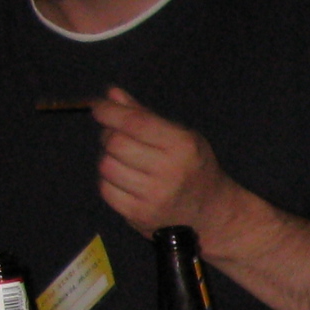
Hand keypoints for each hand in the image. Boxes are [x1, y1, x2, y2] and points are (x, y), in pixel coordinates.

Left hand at [91, 87, 247, 246]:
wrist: (211, 210)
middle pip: (116, 144)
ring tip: (123, 159)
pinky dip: (108, 181)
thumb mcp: (181, 135)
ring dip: (108, 158)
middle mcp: (170, 171)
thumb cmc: (194, 165)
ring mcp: (153, 196)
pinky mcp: (139, 215)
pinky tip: (124, 179)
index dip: (110, 112)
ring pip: (106, 167)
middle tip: (116, 136)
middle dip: (109, 135)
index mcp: (183, 146)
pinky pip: (106, 190)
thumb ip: (145, 116)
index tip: (98, 107)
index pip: (136, 123)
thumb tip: (112, 94)